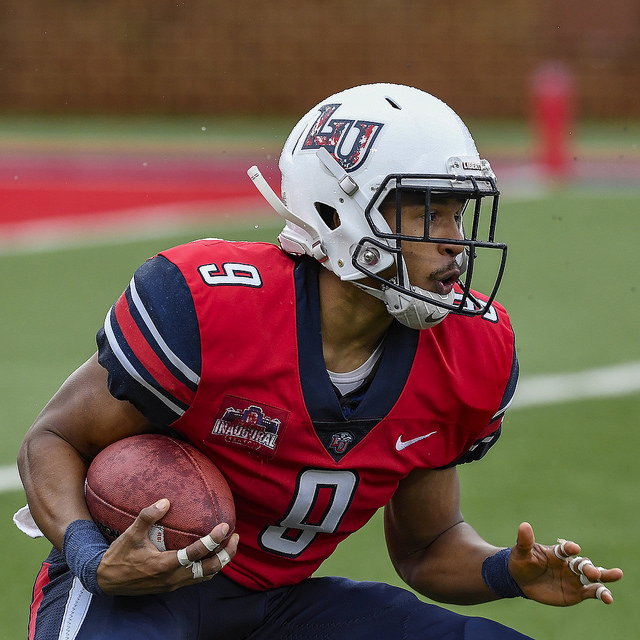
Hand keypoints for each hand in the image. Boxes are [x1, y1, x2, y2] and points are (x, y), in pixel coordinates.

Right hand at [96, 499, 238, 595]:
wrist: (106, 581)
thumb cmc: (119, 556)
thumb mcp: (130, 534)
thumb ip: (147, 516)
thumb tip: (165, 501)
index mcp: (165, 564)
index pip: (196, 552)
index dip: (213, 540)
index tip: (225, 526)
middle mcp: (173, 577)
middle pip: (210, 568)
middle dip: (227, 554)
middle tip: (236, 536)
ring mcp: (174, 584)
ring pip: (207, 576)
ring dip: (221, 562)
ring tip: (230, 545)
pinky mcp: (172, 586)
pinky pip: (198, 579)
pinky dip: (210, 569)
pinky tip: (212, 556)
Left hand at [508, 522, 622, 605]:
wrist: (521, 579)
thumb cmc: (522, 561)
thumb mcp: (521, 552)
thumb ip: (525, 541)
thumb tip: (524, 525)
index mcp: (557, 552)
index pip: (565, 549)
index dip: (569, 548)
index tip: (574, 548)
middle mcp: (569, 564)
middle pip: (582, 563)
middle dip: (588, 566)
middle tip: (592, 571)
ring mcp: (574, 578)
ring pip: (593, 576)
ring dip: (604, 576)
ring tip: (617, 574)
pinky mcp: (577, 592)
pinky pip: (592, 592)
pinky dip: (601, 594)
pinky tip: (608, 598)